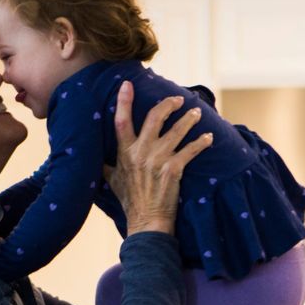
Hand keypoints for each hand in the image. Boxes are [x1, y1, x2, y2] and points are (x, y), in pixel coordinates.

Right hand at [107, 81, 211, 235]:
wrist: (146, 220)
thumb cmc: (130, 201)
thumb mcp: (112, 180)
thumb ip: (107, 164)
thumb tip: (95, 157)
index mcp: (124, 152)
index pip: (121, 120)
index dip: (124, 100)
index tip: (128, 84)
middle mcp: (141, 152)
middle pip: (155, 117)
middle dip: (168, 104)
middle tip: (178, 99)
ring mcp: (158, 159)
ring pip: (177, 130)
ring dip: (189, 119)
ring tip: (196, 113)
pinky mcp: (174, 169)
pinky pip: (191, 150)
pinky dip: (202, 142)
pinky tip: (209, 138)